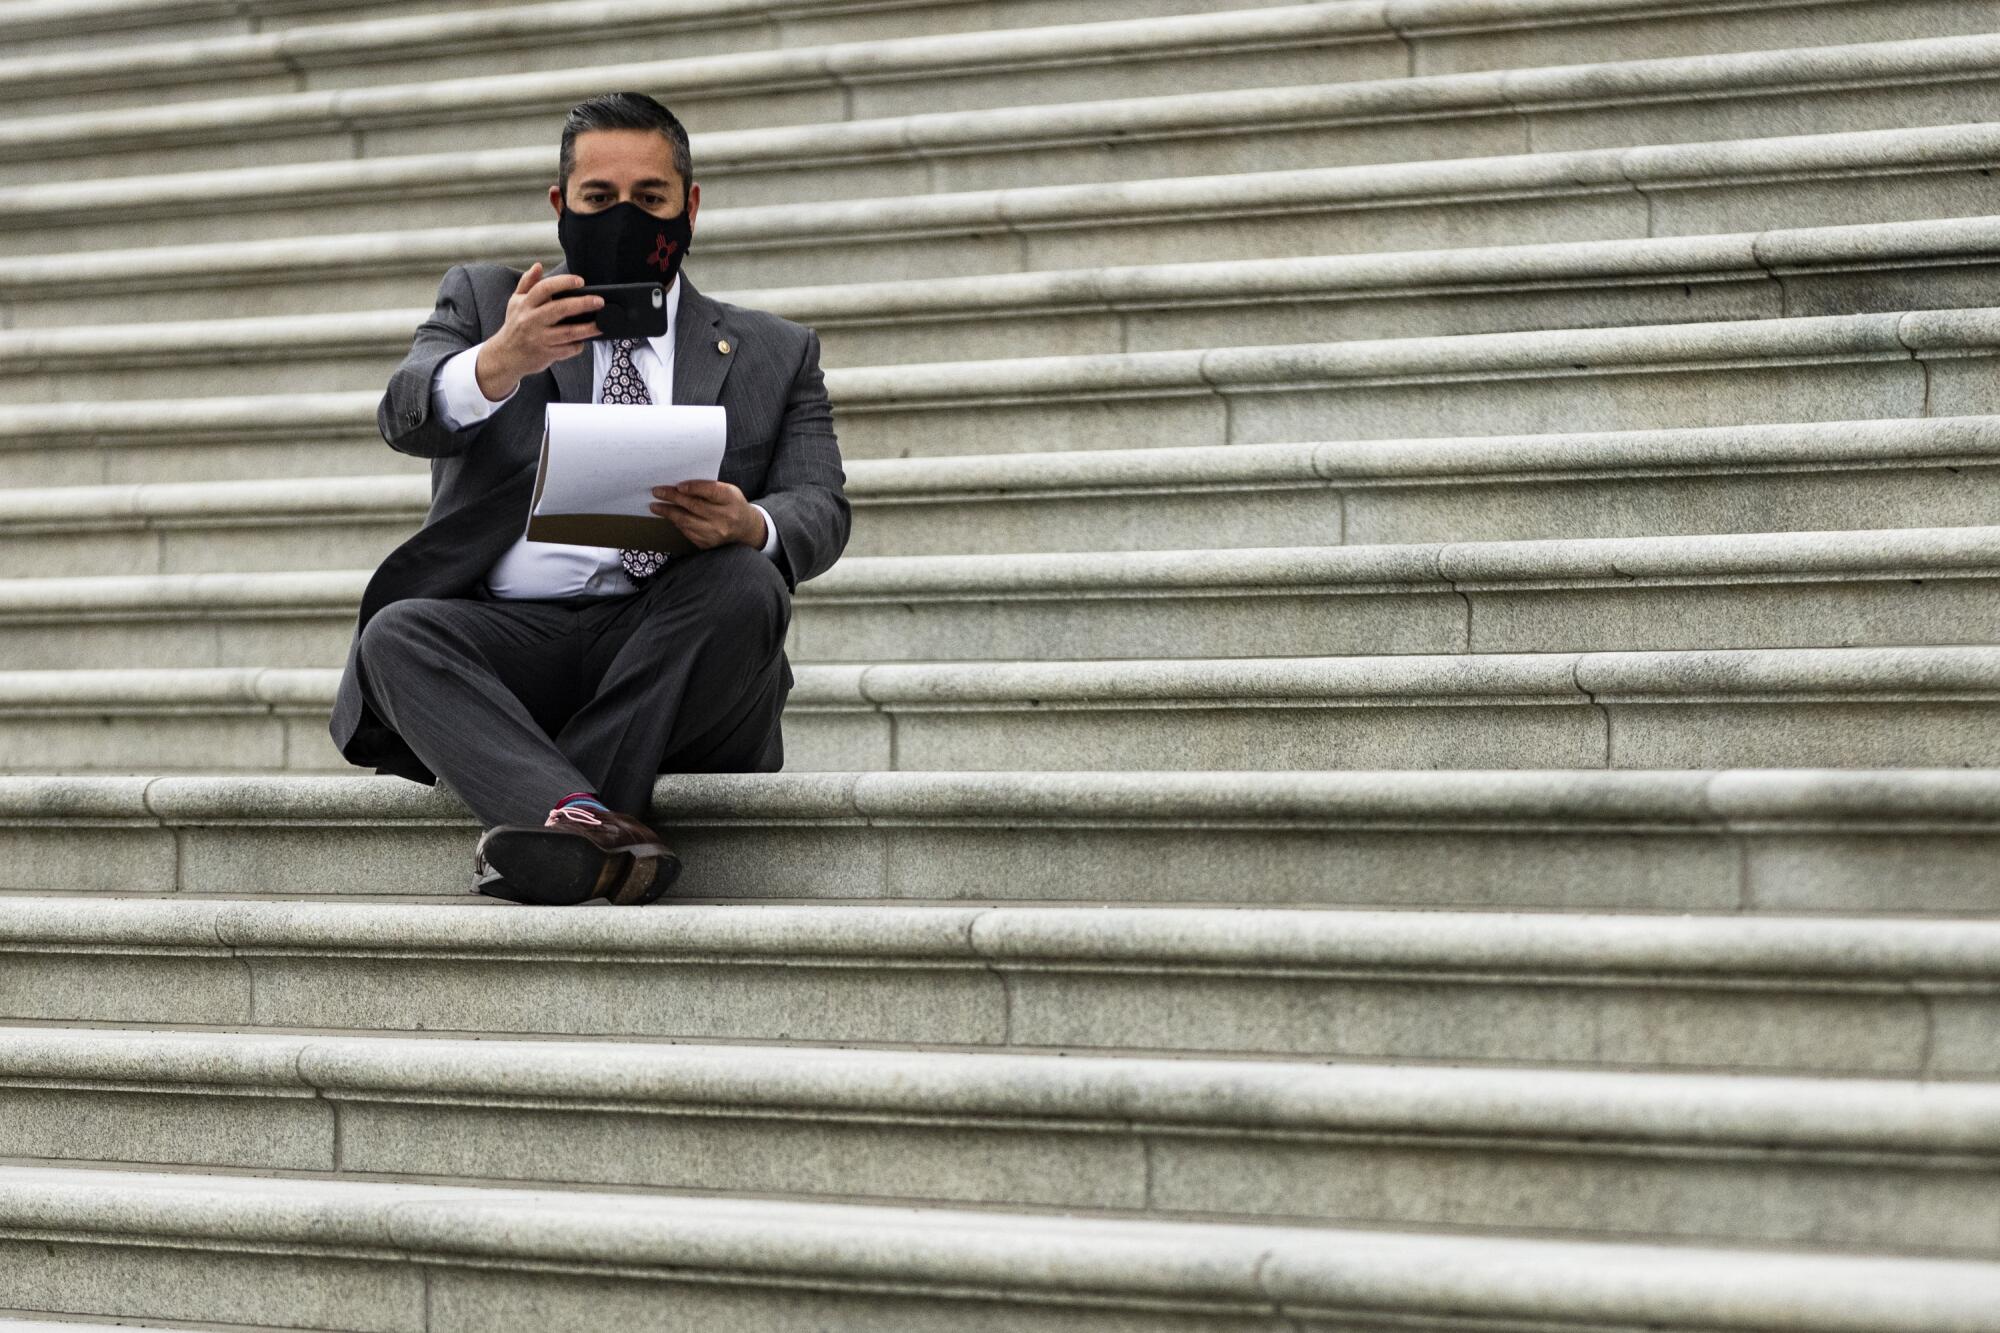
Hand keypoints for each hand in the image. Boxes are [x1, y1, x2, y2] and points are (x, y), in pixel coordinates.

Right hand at [476, 261, 601, 398]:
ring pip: (568, 332)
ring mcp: (539, 338)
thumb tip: (538, 266)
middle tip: (599, 301)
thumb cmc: (514, 325)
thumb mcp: (515, 301)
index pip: (545, 288)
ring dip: (587, 328)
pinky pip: (567, 349)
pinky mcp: (546, 354)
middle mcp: (531, 320)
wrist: (505, 355)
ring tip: (601, 324)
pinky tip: (585, 340)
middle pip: (560, 309)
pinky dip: (578, 345)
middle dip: (582, 304)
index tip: (580, 281)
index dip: (563, 283)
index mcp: (525, 304)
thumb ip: (527, 283)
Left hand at [651, 479, 764, 549]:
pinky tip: (670, 516)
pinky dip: (677, 523)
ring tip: (656, 506)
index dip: (693, 488)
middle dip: (673, 498)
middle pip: (695, 506)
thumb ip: (709, 487)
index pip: (711, 491)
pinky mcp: (708, 544)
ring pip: (687, 521)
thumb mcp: (728, 491)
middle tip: (657, 492)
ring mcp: (716, 533)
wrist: (745, 528)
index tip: (678, 486)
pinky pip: (687, 532)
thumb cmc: (732, 504)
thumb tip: (680, 486)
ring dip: (669, 513)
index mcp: (731, 499)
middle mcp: (725, 517)